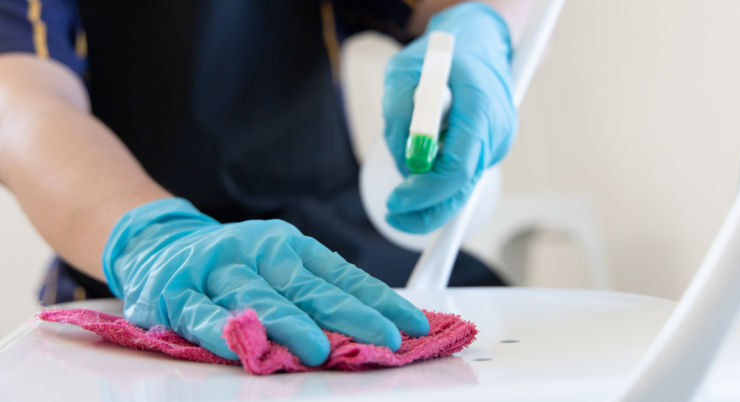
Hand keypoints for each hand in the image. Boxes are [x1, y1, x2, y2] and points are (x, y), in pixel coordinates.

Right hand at [103, 198, 428, 365]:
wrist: (157, 242)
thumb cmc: (232, 261)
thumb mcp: (278, 263)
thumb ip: (316, 290)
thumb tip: (374, 321)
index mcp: (287, 246)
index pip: (341, 276)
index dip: (378, 301)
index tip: (412, 325)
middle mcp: (256, 251)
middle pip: (307, 288)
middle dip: (350, 316)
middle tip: (383, 339)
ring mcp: (215, 269)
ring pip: (256, 298)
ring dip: (289, 323)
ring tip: (318, 349)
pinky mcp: (175, 291)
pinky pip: (199, 313)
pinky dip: (221, 330)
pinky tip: (242, 345)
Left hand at [383, 2, 517, 233]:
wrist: (480, 40)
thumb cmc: (442, 54)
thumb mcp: (404, 70)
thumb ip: (399, 113)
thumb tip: (404, 163)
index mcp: (480, 107)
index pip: (457, 168)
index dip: (425, 192)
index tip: (396, 201)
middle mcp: (497, 131)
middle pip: (462, 189)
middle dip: (426, 209)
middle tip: (393, 214)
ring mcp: (499, 143)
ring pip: (459, 184)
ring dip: (429, 184)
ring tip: (409, 150)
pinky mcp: (492, 149)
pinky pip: (462, 173)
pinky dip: (439, 174)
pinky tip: (428, 150)